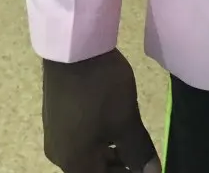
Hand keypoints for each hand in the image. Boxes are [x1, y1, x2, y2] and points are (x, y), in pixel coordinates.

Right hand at [42, 48, 161, 172]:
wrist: (73, 49)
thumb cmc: (101, 87)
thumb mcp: (125, 120)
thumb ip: (139, 151)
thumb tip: (152, 172)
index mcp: (74, 162)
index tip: (145, 169)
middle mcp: (59, 155)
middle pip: (92, 172)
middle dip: (119, 169)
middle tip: (143, 162)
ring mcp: (55, 136)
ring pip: (86, 157)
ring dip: (110, 158)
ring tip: (133, 149)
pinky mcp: (56, 118)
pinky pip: (79, 142)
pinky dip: (99, 144)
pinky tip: (115, 132)